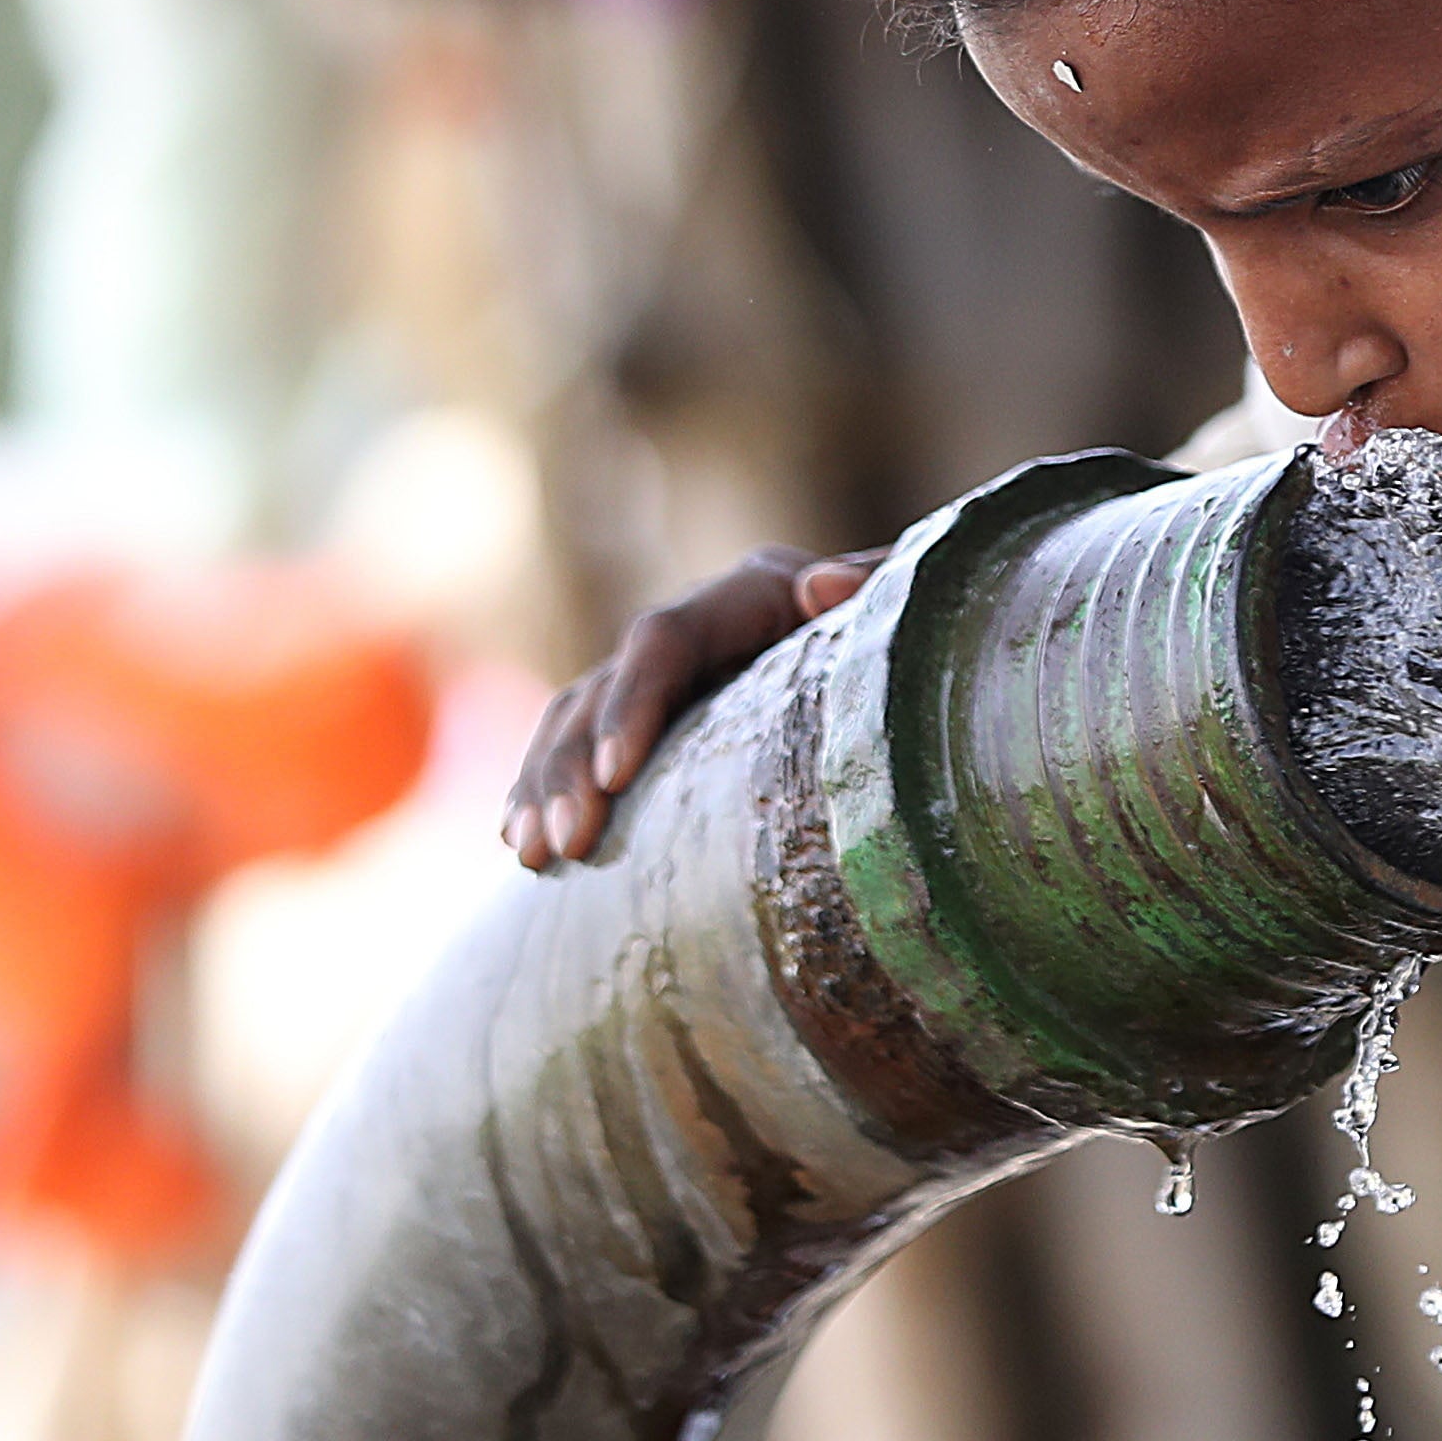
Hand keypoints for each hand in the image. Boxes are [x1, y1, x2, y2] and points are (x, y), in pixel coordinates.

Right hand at [498, 544, 883, 867]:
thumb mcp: (910, 608)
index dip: (631, 703)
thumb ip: (878, 588)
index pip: (665, 639)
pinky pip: (571, 747)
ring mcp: (666, 674)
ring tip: (534, 855)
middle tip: (567, 841)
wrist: (913, 651)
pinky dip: (538, 788)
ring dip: (543, 785)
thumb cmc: (923, 634)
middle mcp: (696, 626)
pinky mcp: (652, 718)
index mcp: (752, 592)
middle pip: (604, 685)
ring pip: (572, 719)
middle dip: (572, 766)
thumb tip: (822, 585)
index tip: (614, 774)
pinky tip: (518, 842)